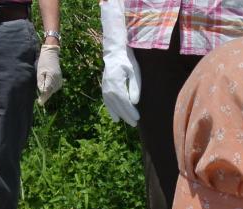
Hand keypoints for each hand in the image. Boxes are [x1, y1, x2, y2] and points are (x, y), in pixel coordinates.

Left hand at [36, 44, 62, 105]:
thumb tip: (42, 93)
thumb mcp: (40, 72)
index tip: (39, 103)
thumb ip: (41, 83)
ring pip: (52, 90)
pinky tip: (47, 83)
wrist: (52, 54)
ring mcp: (59, 81)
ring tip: (43, 85)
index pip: (47, 91)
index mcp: (51, 78)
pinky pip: (54, 88)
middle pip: (49, 92)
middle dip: (44, 94)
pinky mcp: (60, 81)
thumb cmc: (44, 62)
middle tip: (38, 96)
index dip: (43, 98)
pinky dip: (50, 88)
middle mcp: (57, 81)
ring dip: (47, 91)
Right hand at [99, 0, 140, 125]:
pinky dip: (111, 111)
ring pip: (112, 106)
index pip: (124, 102)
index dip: (130, 111)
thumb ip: (134, 87)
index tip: (137, 118)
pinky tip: (116, 118)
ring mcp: (105, 88)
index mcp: (116, 84)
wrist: (114, 51)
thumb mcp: (134, 71)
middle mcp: (108, 88)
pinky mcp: (104, 88)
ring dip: (120, 114)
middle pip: (118, 106)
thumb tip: (134, 102)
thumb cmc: (127, 60)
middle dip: (126, 115)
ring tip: (127, 122)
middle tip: (135, 123)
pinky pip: (107, 102)